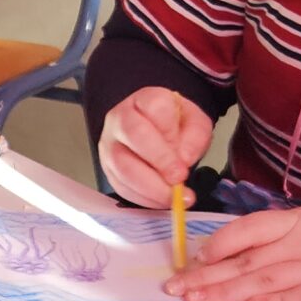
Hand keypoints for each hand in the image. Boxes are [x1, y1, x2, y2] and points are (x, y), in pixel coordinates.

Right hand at [97, 87, 214, 207]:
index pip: (155, 108)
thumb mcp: (195, 123)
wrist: (154, 132)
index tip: (185, 155)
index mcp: (145, 99)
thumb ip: (195, 137)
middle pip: (134, 135)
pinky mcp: (106, 168)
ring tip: (173, 197)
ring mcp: (109, 144)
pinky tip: (160, 201)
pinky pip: (120, 185)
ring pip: (122, 165)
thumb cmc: (175, 126)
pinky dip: (142, 198)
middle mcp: (120, 118)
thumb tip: (183, 160)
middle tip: (179, 180)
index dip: (170, 133)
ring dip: (150, 187)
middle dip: (159, 161)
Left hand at [165, 203, 300, 300]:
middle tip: (176, 289)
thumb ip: (283, 234)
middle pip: (248, 258)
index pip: (248, 229)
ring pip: (266, 278)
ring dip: (228, 291)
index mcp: (298, 221)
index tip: (191, 260)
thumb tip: (238, 251)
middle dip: (208, 275)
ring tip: (198, 300)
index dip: (217, 245)